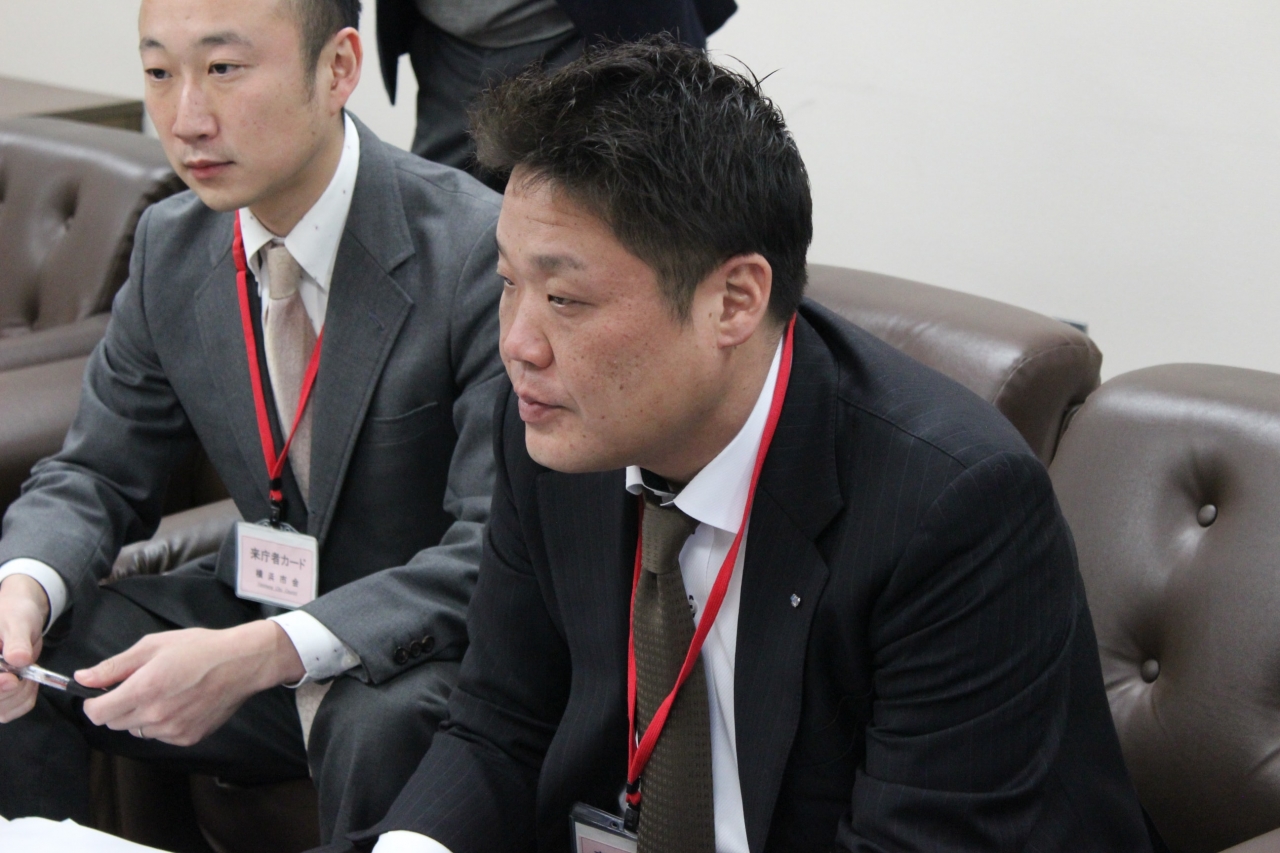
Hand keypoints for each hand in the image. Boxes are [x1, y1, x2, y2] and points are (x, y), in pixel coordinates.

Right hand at [0, 574, 49, 722]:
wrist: (21, 616)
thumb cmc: (15, 614)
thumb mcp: (17, 621)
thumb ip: (16, 641)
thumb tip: (18, 659)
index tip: (12, 679)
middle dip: (12, 690)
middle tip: (25, 671)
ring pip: (2, 710)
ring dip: (21, 694)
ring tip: (27, 670)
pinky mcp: (1, 696)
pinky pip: (12, 710)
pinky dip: (26, 698)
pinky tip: (29, 681)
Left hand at [77, 620, 305, 745]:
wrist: (242, 663)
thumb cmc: (200, 649)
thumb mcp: (153, 646)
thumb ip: (114, 666)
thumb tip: (82, 678)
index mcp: (143, 690)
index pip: (97, 713)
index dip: (94, 702)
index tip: (103, 693)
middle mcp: (155, 715)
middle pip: (114, 723)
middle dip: (118, 706)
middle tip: (141, 685)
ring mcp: (172, 730)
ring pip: (138, 730)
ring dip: (141, 716)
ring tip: (165, 693)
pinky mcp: (188, 738)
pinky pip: (161, 736)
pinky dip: (163, 723)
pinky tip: (181, 703)